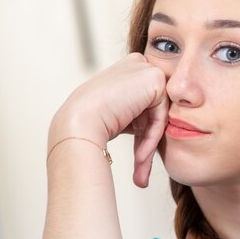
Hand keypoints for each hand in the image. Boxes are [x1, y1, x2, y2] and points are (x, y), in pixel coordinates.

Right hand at [49, 53, 168, 186]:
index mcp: (128, 68)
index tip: (137, 159)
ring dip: (149, 146)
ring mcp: (147, 69)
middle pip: (155, 110)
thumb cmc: (90, 123)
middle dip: (148, 141)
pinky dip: (152, 139)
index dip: (142, 132)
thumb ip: (138, 112)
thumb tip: (156, 129)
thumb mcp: (119, 113)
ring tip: (140, 173)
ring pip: (159, 115)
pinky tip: (140, 157)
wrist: (78, 123)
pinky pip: (162, 116)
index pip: (147, 104)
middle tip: (141, 173)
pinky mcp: (155, 79)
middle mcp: (138, 64)